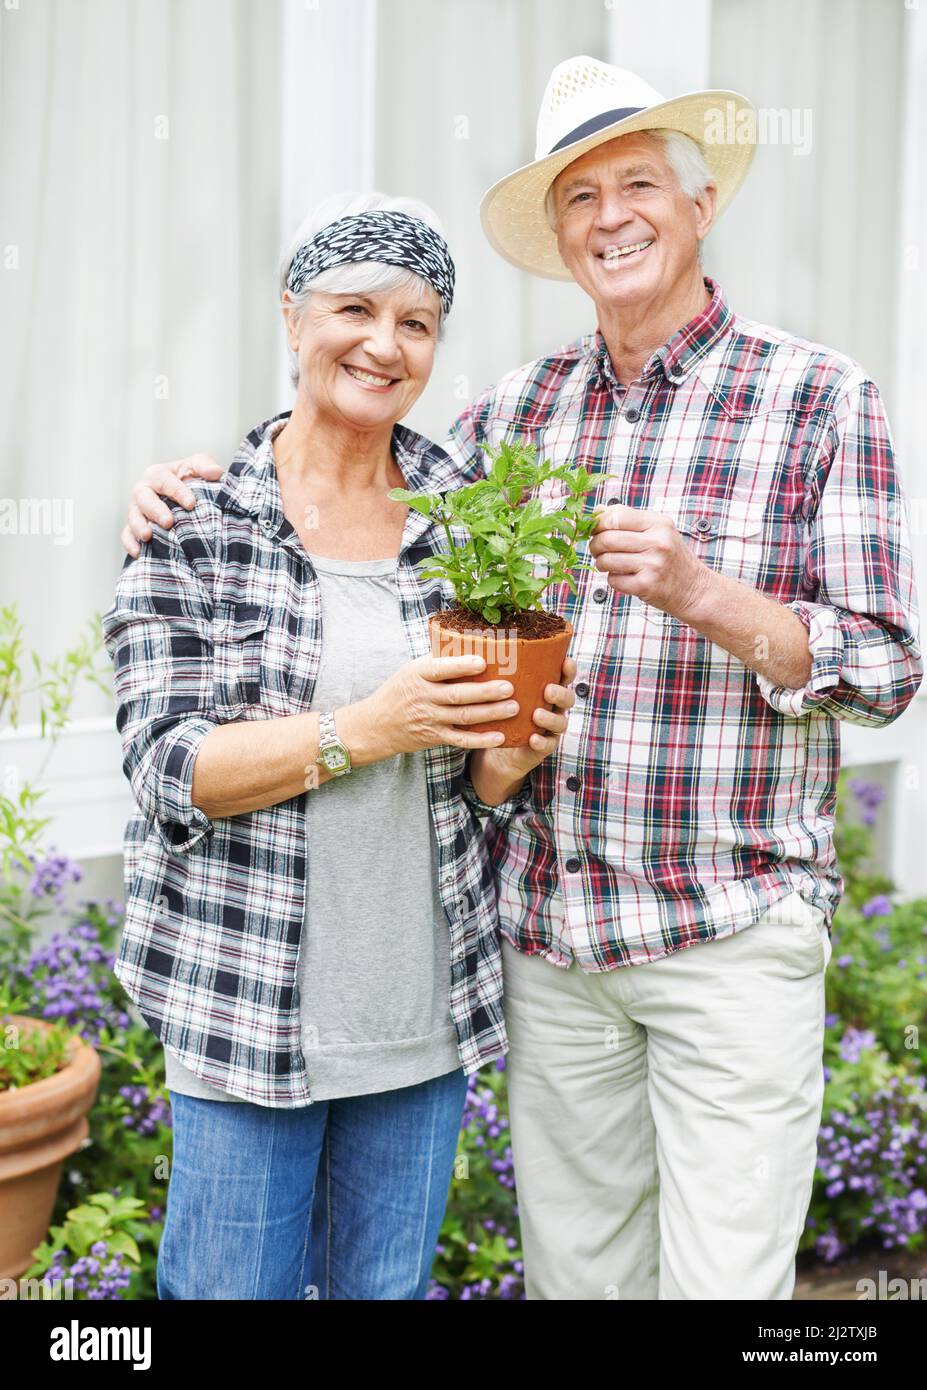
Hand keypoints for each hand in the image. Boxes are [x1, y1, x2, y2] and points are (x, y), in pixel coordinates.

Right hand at [121, 454, 223, 556]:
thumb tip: (215, 472)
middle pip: (144, 498)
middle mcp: (143, 491)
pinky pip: (126, 535)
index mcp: (158, 474)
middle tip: (169, 522)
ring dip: (139, 526)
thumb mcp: (197, 469)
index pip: (164, 480)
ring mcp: (136, 510)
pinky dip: (130, 543)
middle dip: (155, 510)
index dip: (177, 491)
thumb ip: (205, 466)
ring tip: (148, 537)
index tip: (192, 504)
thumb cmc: (191, 481)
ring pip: (133, 516)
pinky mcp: (133, 528)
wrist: (185, 502)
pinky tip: (139, 553)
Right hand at [351, 653, 523, 757]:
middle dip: (485, 692)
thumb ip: (437, 660)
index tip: (483, 662)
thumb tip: (468, 640)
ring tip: (513, 707)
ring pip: (464, 716)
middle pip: (458, 695)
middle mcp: (424, 697)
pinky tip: (499, 737)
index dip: (462, 666)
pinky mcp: (435, 737)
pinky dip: (480, 740)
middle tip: (509, 687)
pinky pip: (460, 740)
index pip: (440, 669)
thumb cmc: (400, 691)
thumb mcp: (411, 669)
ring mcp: (430, 719)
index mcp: (418, 675)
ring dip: (490, 713)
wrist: (376, 725)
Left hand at [468, 655, 576, 785]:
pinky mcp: (544, 746)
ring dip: (550, 718)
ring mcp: (551, 727)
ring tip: (537, 715)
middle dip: (560, 693)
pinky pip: (548, 745)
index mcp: (548, 688)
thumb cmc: (502, 707)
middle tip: (547, 690)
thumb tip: (481, 643)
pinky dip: (542, 742)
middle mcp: (554, 707)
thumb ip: (502, 671)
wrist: (500, 743)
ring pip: (560, 722)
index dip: (569, 669)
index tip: (565, 661)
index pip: (564, 676)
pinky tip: (533, 739)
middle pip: (567, 698)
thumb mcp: (503, 688)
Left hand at [587, 502, 710, 618]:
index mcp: (659, 523)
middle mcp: (658, 542)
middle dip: (595, 545)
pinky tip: (624, 577)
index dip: (598, 523)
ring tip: (609, 564)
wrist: (694, 588)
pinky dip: (613, 579)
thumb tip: (597, 511)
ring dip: (601, 563)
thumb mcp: (658, 530)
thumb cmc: (670, 557)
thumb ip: (628, 518)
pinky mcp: (646, 585)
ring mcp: (653, 565)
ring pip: (606, 560)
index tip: (594, 530)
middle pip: (607, 539)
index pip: (616, 516)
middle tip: (597, 550)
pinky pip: (613, 580)